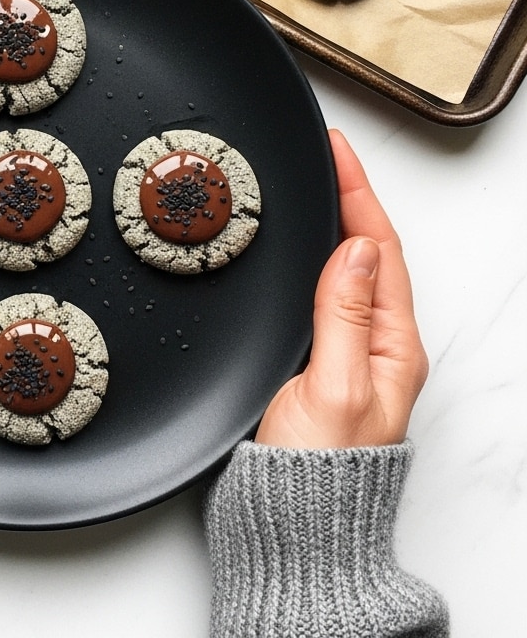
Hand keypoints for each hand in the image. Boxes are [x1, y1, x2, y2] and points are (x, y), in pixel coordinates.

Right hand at [255, 129, 428, 448]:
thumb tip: (357, 248)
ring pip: (345, 271)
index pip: (379, 250)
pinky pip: (321, 294)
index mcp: (392, 348)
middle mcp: (375, 346)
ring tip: (315, 185)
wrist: (288, 528)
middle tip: (325, 154)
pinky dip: (312, 258)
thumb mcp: (332, 387)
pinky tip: (298, 249)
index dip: (358, 194)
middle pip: (369, 252)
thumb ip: (344, 316)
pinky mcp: (315, 363)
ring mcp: (346, 354)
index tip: (336, 151)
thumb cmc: (315, 472)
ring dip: (333, 223)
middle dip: (350, 197)